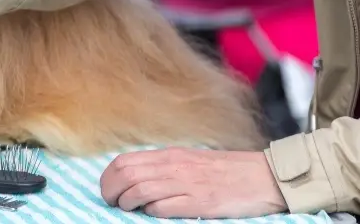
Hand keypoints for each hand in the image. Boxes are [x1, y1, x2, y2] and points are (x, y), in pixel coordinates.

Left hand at [100, 148, 286, 218]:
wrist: (262, 177)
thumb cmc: (224, 170)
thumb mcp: (188, 160)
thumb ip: (163, 167)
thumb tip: (134, 177)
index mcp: (169, 155)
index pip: (124, 162)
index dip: (108, 178)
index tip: (108, 190)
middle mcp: (174, 167)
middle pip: (126, 175)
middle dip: (111, 191)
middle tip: (112, 202)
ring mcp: (186, 184)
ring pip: (140, 190)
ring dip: (128, 202)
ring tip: (128, 208)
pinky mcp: (200, 202)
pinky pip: (165, 207)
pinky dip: (152, 211)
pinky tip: (153, 213)